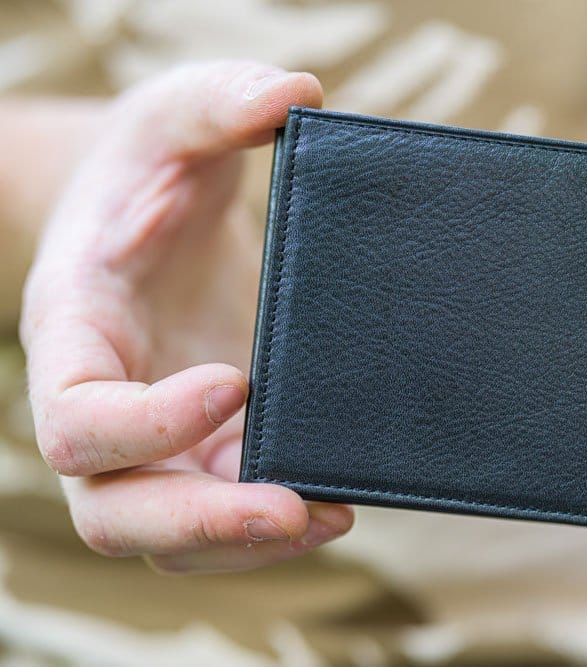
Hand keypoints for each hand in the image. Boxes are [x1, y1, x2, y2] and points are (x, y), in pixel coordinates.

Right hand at [20, 61, 352, 572]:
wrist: (160, 213)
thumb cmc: (151, 169)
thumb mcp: (171, 119)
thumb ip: (218, 102)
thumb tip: (298, 93)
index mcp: (73, 337)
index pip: (80, 420)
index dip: (146, 422)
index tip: (233, 381)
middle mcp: (107, 406)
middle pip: (117, 512)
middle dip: (203, 522)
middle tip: (293, 510)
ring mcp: (159, 440)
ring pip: (176, 534)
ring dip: (250, 541)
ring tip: (332, 514)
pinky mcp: (209, 448)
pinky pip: (226, 511)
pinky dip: (276, 521)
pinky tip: (336, 499)